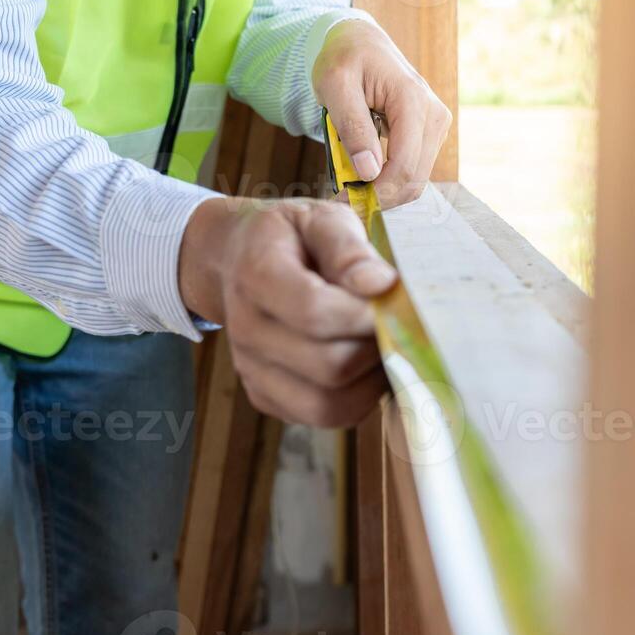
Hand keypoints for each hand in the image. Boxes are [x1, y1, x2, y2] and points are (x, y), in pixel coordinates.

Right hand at [179, 196, 396, 426]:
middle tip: (397, 323)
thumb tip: (381, 285)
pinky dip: (357, 398)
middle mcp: (247, 330)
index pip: (314, 311)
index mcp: (257, 275)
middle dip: (376, 348)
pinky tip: (365, 364)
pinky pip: (323, 416)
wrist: (237, 258)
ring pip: (328, 405)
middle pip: (329, 366)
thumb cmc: (292, 237)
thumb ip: (349, 248)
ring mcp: (252, 369)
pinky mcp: (266, 396)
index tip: (394, 296)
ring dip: (372, 382)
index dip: (365, 313)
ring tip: (384, 345)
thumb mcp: (320, 218)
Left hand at [312, 19, 451, 207]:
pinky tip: (364, 174)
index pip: (404, 165)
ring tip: (349, 186)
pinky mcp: (431, 132)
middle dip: (379, 197)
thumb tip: (369, 172)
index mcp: (413, 100)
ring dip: (383, 190)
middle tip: (343, 201)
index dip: (375, 193)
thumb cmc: (344, 58)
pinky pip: (414, 169)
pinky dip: (389, 180)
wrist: (360, 41)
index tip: (342, 203)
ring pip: (416, 179)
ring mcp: (437, 124)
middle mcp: (435, 114)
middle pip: (414, 179)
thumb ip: (352, 127)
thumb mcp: (334, 85)